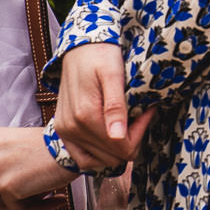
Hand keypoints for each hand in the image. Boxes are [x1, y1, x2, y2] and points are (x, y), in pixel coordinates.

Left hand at [0, 126, 70, 209]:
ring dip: (20, 202)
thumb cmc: (53, 148)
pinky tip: (54, 197)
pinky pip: (17, 209)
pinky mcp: (6, 186)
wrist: (77, 145)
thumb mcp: (17, 154)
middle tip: (22, 197)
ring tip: (45, 192)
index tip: (3, 192)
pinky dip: (36, 208)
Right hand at [55, 44, 152, 173]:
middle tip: (138, 115)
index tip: (146, 111)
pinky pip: (84, 158)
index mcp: (85, 116)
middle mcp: (71, 128)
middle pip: (113, 157)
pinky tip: (111, 137)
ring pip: (101, 160)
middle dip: (131, 139)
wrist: (79, 48)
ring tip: (126, 122)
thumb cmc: (100, 55)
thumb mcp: (113, 74)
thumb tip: (117, 137)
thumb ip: (115, 106)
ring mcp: (65, 132)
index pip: (122, 147)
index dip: (140, 132)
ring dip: (117, 147)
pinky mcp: (63, 131)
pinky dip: (100, 154)